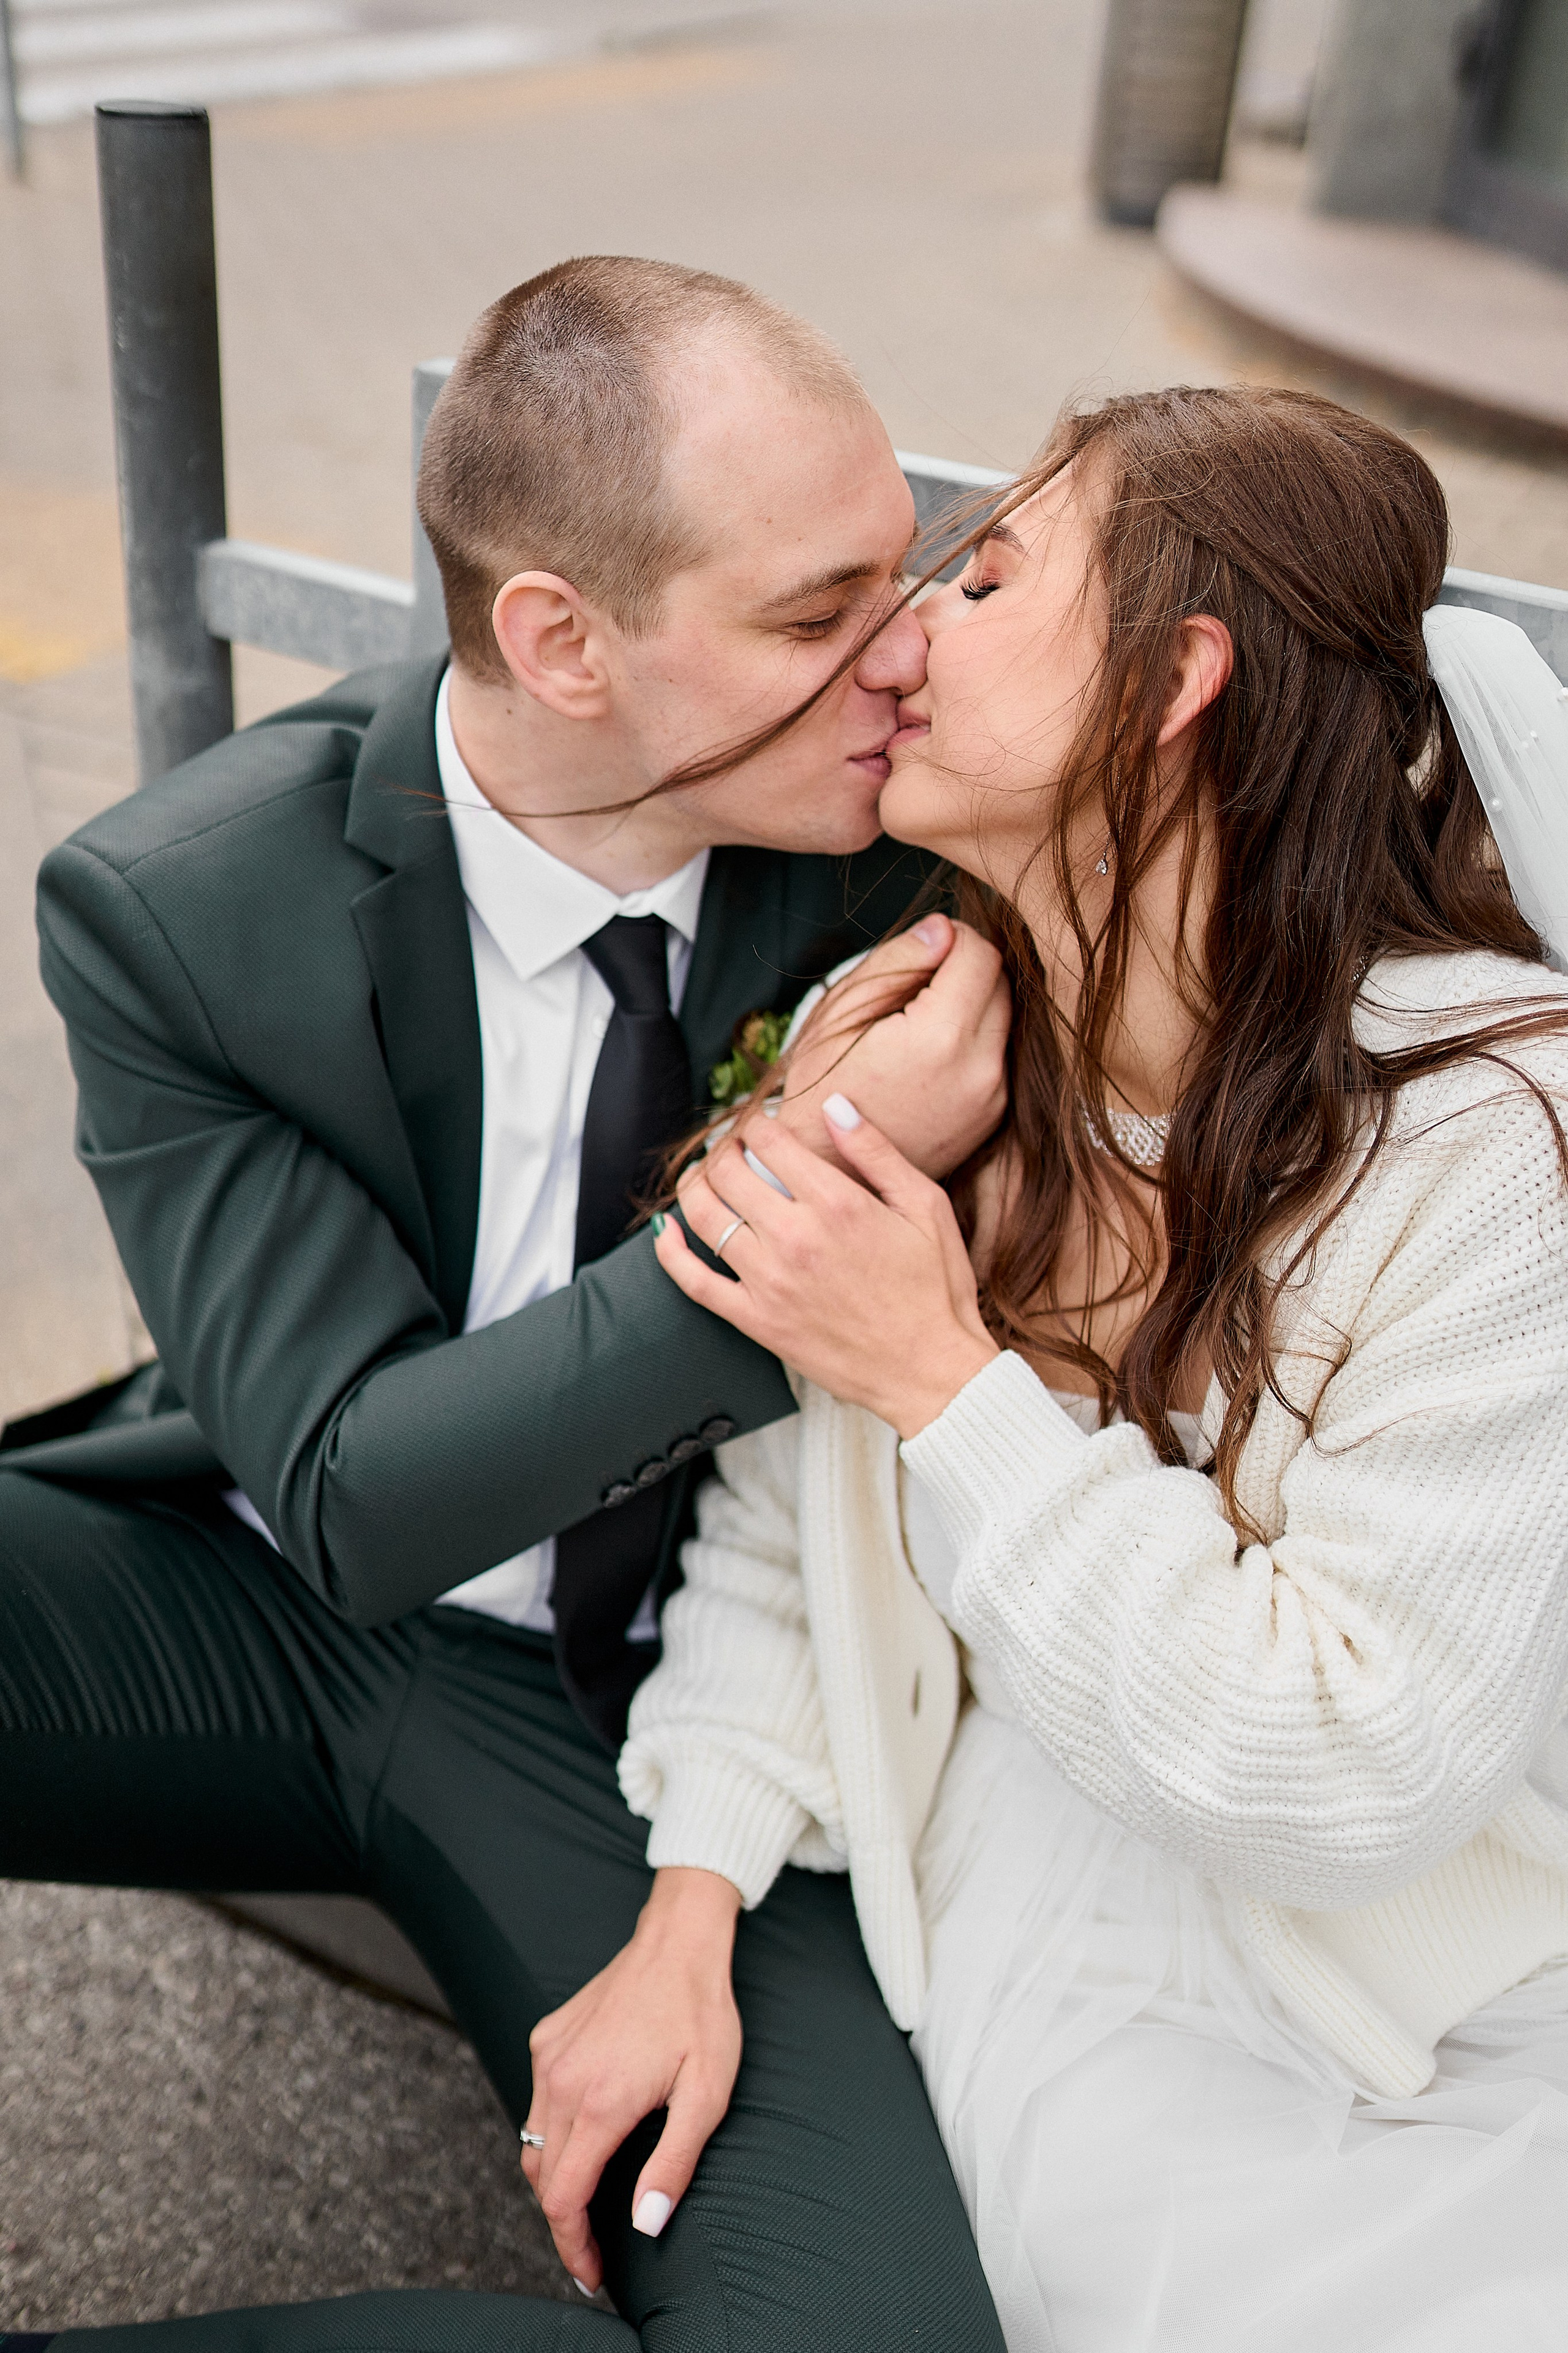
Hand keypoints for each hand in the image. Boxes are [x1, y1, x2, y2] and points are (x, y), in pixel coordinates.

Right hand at [521, 1868, 742, 2295]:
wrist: (677, 1942)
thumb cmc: (700, 2015)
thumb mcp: (706, 2095)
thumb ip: (673, 2164)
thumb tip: (645, 2224)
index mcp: (600, 2102)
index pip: (564, 2199)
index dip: (573, 2247)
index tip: (593, 2274)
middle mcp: (562, 2080)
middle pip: (543, 2178)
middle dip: (565, 2222)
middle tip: (596, 2247)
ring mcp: (549, 2056)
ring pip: (534, 2142)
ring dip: (557, 2179)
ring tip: (591, 2199)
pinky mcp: (546, 2038)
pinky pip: (538, 2101)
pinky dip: (554, 2132)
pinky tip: (588, 2133)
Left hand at [657, 1102, 999, 1437]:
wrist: (930, 1372)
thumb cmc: (936, 1290)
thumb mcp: (925, 1206)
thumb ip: (876, 1151)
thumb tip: (835, 1104)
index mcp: (837, 1204)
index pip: (769, 1141)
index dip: (758, 1123)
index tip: (761, 1125)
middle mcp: (795, 1238)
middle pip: (728, 1171)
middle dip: (725, 1148)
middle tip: (734, 1149)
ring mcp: (770, 1282)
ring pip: (704, 1216)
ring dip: (695, 1185)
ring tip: (705, 1177)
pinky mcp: (757, 1321)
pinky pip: (695, 1282)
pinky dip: (671, 1253)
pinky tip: (669, 1232)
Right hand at [759, 915, 1008, 1179]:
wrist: (828, 1169)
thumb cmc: (821, 1088)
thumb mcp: (843, 1012)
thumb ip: (898, 961)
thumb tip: (943, 929)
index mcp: (939, 1038)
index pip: (981, 954)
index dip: (955, 937)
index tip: (926, 947)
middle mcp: (979, 1070)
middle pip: (1002, 984)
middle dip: (967, 969)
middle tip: (918, 983)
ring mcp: (991, 1098)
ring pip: (1005, 1019)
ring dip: (975, 1004)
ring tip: (922, 1019)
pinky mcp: (992, 1116)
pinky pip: (999, 1056)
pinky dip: (976, 1041)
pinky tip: (933, 1053)